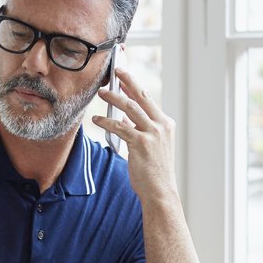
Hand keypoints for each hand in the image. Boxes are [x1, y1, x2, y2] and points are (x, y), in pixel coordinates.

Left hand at [92, 66, 179, 203]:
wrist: (160, 191)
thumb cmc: (154, 171)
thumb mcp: (150, 146)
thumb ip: (139, 129)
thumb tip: (124, 117)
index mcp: (165, 124)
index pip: (148, 100)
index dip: (134, 86)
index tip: (123, 77)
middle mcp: (161, 125)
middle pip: (142, 96)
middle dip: (127, 81)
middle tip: (115, 71)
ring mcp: (153, 133)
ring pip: (130, 108)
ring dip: (113, 98)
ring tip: (101, 93)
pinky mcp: (141, 143)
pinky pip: (120, 126)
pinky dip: (106, 122)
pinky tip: (97, 120)